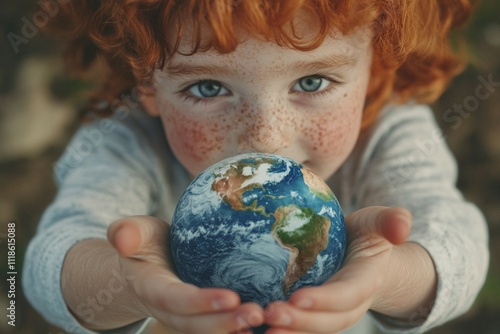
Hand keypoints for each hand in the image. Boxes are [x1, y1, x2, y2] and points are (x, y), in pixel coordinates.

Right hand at [107, 216, 264, 333]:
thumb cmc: (145, 243)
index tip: (230, 296)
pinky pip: (218, 328)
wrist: (145, 264)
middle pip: (196, 324)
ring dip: (235, 330)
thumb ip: (126, 232)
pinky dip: (238, 330)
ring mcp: (185, 318)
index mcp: (152, 288)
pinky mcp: (200, 317)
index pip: (175, 299)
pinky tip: (265, 326)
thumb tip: (122, 239)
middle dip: (225, 323)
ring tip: (264, 318)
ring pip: (209, 332)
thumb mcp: (135, 231)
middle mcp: (169, 310)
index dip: (200, 302)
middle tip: (256, 312)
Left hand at [263, 207, 411, 333]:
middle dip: (299, 323)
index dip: (325, 300)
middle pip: (326, 322)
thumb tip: (401, 227)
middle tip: (269, 314)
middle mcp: (348, 306)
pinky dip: (275, 329)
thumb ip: (390, 221)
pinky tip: (250, 324)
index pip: (346, 295)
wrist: (364, 259)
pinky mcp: (313, 315)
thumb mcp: (378, 222)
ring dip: (286, 333)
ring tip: (257, 327)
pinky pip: (297, 327)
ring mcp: (330, 314)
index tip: (297, 297)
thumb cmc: (367, 236)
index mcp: (364, 283)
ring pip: (310, 331)